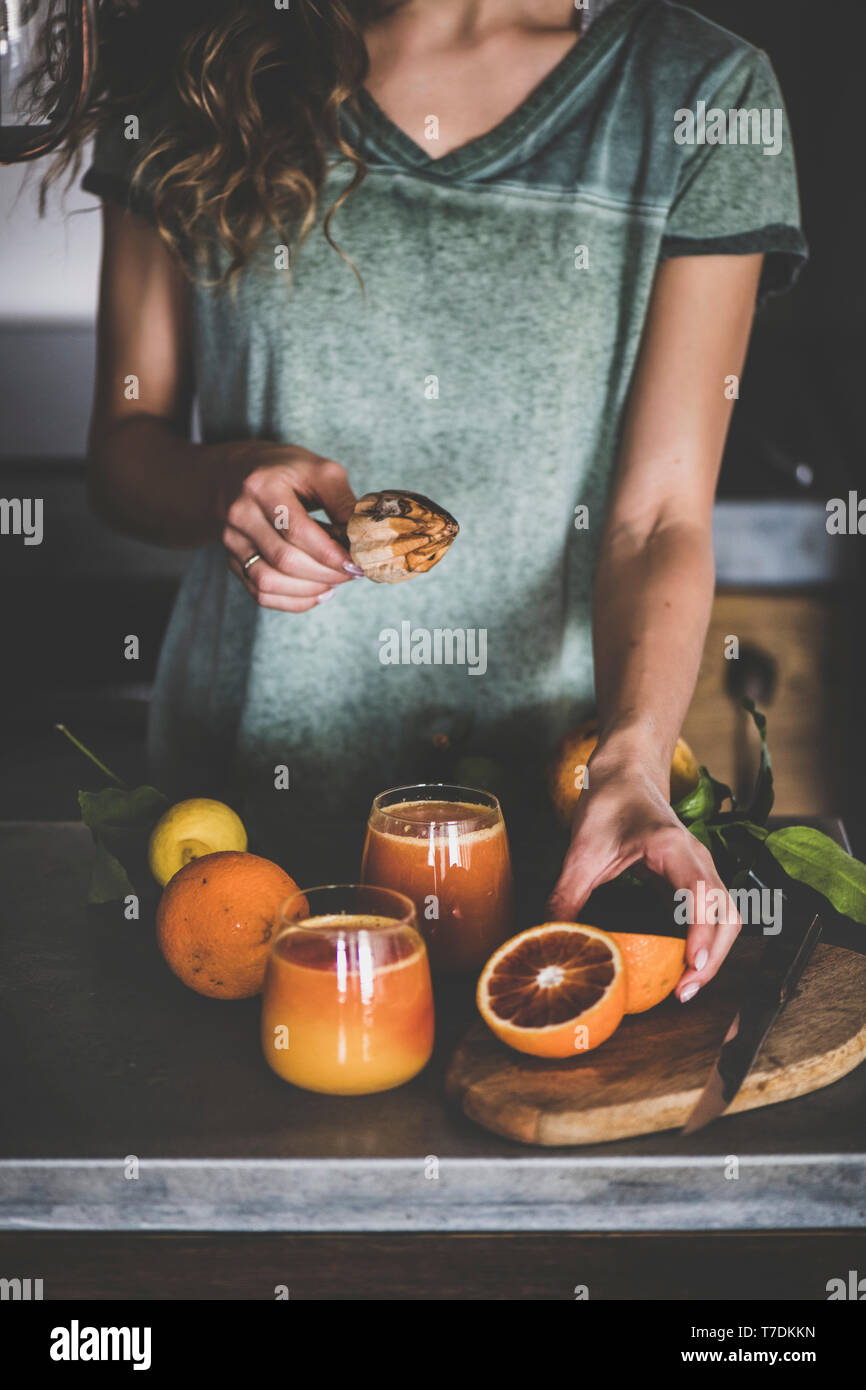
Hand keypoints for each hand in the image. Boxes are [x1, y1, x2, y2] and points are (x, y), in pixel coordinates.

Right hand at [222, 444, 360, 610]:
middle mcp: (241, 514)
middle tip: (350, 573)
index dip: (330, 554)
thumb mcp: (318, 470)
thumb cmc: (285, 471)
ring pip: (268, 582)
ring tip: (333, 582)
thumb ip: (341, 501)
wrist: (237, 472)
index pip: (297, 531)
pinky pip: (259, 593)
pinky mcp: (232, 560)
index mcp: (263, 486)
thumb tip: (362, 538)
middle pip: (284, 560)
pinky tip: (316, 593)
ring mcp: (231, 540)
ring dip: (308, 590)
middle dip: (324, 574)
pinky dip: (292, 601)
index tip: (356, 563)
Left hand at [548, 742, 740, 1001]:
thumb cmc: (609, 802)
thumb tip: (550, 940)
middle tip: (684, 993)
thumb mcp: (582, 849)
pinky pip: (711, 916)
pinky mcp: (693, 880)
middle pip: (726, 915)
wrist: (626, 773)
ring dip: (713, 954)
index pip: (702, 894)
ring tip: (685, 988)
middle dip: (713, 957)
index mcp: (674, 848)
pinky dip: (705, 943)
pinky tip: (681, 967)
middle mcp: (697, 860)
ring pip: (725, 918)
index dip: (702, 932)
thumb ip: (566, 895)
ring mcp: (700, 870)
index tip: (692, 964)